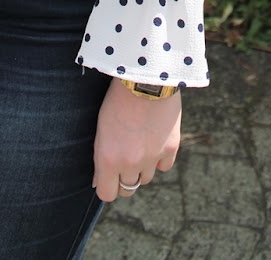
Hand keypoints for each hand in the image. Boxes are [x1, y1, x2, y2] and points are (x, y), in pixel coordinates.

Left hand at [92, 78, 181, 201]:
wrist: (146, 77)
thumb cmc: (118, 98)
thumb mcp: (102, 127)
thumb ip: (101, 157)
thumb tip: (98, 181)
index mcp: (108, 158)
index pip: (106, 194)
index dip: (107, 186)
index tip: (108, 177)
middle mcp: (130, 163)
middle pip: (128, 188)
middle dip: (124, 178)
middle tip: (125, 160)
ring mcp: (152, 157)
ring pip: (146, 178)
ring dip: (143, 167)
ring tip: (140, 143)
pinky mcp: (171, 147)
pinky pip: (164, 166)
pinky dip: (160, 158)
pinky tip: (155, 141)